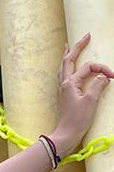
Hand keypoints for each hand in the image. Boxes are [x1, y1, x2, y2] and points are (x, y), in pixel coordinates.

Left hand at [51, 32, 112, 156]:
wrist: (66, 135)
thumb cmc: (77, 120)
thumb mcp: (91, 101)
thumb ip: (98, 85)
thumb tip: (104, 76)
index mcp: (70, 83)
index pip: (89, 68)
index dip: (102, 69)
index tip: (113, 76)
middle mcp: (64, 84)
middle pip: (68, 60)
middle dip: (77, 47)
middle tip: (86, 36)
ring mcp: (62, 90)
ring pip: (64, 67)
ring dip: (68, 55)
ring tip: (69, 46)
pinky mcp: (64, 96)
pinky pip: (64, 76)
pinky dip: (66, 67)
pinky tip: (67, 68)